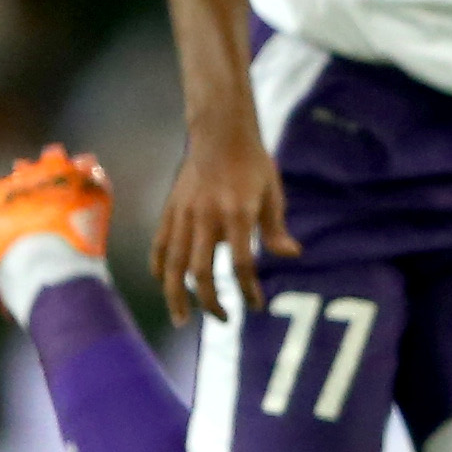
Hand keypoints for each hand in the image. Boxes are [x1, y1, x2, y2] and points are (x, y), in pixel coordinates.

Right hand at [154, 118, 298, 322]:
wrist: (220, 132)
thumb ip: (276, 227)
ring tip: (182, 320)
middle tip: (223, 319)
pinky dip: (160, 268)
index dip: (249, 290)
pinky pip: (160, 245)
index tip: (256, 306)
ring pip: (174, 264)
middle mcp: (207, 217)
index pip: (242, 264)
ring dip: (176, 296)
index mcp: (237, 214)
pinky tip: (164, 285)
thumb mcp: (272, 192)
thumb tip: (291, 255)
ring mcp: (184, 214)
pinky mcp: (170, 209)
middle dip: (211, 302)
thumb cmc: (252, 163)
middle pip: (201, 272)